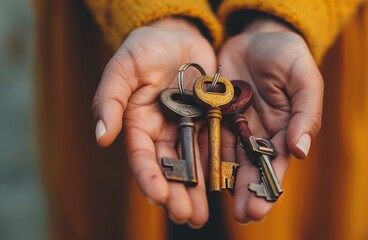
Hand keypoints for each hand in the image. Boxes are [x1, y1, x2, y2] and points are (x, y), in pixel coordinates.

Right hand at [92, 18, 216, 226]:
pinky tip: (224, 187)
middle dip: (176, 193)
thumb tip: (101, 137)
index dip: (149, 176)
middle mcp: (162, 131)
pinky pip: (213, 146)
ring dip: (196, 190)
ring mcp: (186, 128)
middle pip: (168, 167)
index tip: (158, 196)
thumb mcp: (125, 67)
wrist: (179, 34)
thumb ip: (110, 99)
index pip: (142, 155)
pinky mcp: (208, 121)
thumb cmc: (147, 47)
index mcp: (139, 122)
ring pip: (191, 164)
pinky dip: (217, 167)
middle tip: (187, 216)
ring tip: (203, 215)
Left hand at [214, 18, 323, 222]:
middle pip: (250, 167)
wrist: (257, 35)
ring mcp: (233, 125)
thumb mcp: (304, 79)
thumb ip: (305, 114)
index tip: (258, 207)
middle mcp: (257, 133)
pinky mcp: (212, 114)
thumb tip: (300, 151)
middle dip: (246, 191)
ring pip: (226, 158)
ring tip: (215, 205)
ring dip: (222, 182)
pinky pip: (205, 136)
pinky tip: (196, 174)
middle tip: (241, 215)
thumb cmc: (288, 56)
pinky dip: (201, 155)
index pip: (276, 163)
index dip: (268, 186)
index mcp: (283, 129)